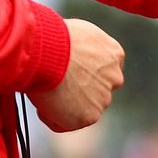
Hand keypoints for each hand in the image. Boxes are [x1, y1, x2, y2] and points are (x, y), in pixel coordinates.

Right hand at [29, 18, 125, 132]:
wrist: (49, 52)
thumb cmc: (55, 38)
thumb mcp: (79, 34)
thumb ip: (84, 50)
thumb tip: (70, 56)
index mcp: (115, 55)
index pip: (102, 71)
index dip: (83, 73)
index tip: (68, 73)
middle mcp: (115, 78)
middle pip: (96, 91)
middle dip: (77, 91)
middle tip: (54, 84)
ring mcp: (103, 99)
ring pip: (81, 109)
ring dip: (64, 105)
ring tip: (45, 91)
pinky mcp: (89, 116)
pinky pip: (64, 123)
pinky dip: (51, 117)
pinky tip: (43, 101)